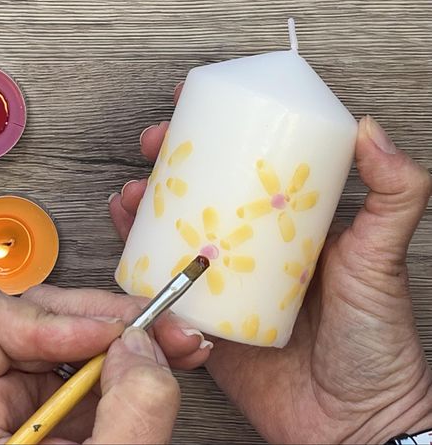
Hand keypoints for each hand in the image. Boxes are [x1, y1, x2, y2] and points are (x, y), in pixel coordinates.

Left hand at [0, 282, 210, 443]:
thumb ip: (128, 416)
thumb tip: (142, 346)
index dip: (48, 319)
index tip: (108, 338)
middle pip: (35, 315)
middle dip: (105, 317)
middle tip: (158, 328)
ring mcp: (26, 401)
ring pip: (71, 330)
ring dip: (128, 329)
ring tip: (175, 341)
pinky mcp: (60, 408)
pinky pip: (95, 359)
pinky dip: (135, 352)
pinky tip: (167, 356)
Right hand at [109, 85, 431, 442]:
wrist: (351, 420)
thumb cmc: (374, 340)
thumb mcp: (382, 257)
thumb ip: (393, 195)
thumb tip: (369, 130)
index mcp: (289, 226)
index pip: (249, 167)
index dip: (218, 134)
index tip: (194, 107)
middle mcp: (253, 249)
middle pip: (203, 195)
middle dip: (171, 165)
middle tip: (153, 145)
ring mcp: (226, 283)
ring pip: (175, 235)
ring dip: (146, 209)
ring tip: (132, 193)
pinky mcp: (206, 320)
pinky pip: (164, 285)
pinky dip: (139, 262)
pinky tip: (127, 241)